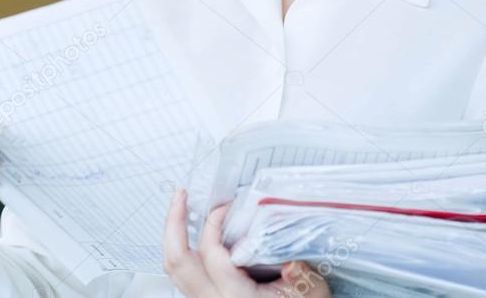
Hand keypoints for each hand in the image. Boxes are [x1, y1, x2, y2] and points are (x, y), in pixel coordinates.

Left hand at [162, 189, 331, 297]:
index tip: (227, 207)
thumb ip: (302, 277)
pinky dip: (183, 249)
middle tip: (180, 197)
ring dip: (174, 236)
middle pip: (178, 262)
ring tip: (179, 210)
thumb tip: (292, 264)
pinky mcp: (207, 297)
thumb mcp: (311, 291)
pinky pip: (185, 274)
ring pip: (176, 270)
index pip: (213, 255)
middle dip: (174, 224)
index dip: (214, 224)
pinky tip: (189, 233)